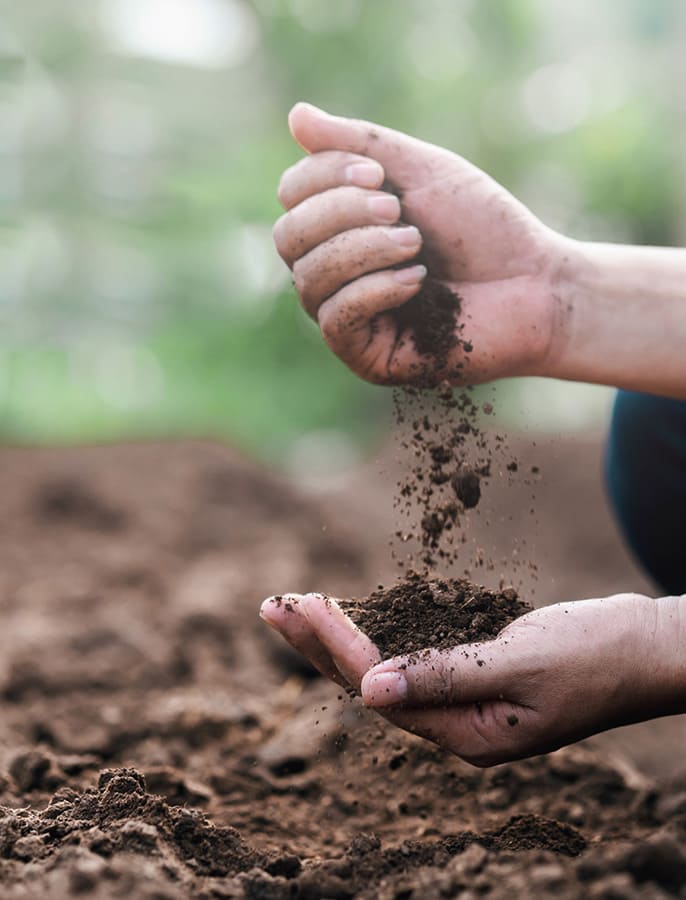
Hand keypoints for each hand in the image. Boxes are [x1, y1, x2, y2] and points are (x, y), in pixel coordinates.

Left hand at [260, 590, 683, 765]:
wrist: (646, 648)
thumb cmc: (597, 654)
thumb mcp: (524, 663)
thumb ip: (448, 676)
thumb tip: (368, 690)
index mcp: (468, 735)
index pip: (382, 690)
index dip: (338, 646)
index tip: (302, 606)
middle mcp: (457, 726)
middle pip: (368, 686)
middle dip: (317, 644)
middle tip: (270, 605)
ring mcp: (464, 703)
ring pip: (383, 671)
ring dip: (338, 637)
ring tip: (293, 607)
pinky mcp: (472, 676)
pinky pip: (409, 658)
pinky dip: (376, 633)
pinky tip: (351, 617)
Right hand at [273, 102, 570, 384]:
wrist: (536, 284)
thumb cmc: (484, 228)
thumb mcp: (422, 171)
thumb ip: (360, 145)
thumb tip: (295, 116)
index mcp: (342, 227)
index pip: (291, 197)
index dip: (322, 177)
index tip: (378, 174)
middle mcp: (335, 273)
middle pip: (288, 238)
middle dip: (340, 214)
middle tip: (398, 210)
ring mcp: (348, 318)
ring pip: (309, 279)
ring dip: (363, 250)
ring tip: (415, 244)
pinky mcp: (367, 357)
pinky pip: (336, 320)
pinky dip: (373, 290)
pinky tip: (416, 280)